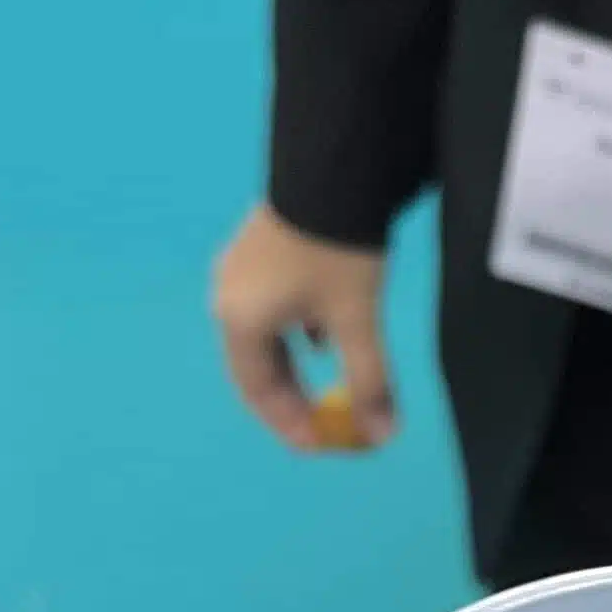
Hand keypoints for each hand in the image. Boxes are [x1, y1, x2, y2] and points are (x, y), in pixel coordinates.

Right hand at [213, 205, 393, 452]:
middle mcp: (229, 298)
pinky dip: (297, 333)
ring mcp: (239, 271)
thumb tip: (382, 434)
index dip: (289, 423)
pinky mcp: (258, 250)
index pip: (258, 391)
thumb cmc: (337, 252)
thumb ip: (369, 380)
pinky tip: (324, 336)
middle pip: (257, 365)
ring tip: (326, 387)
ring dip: (295, 366)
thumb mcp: (357, 318)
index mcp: (241, 321)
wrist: (330, 166)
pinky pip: (271, 308)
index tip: (319, 445)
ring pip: (265, 336)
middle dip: (293, 398)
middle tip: (323, 423)